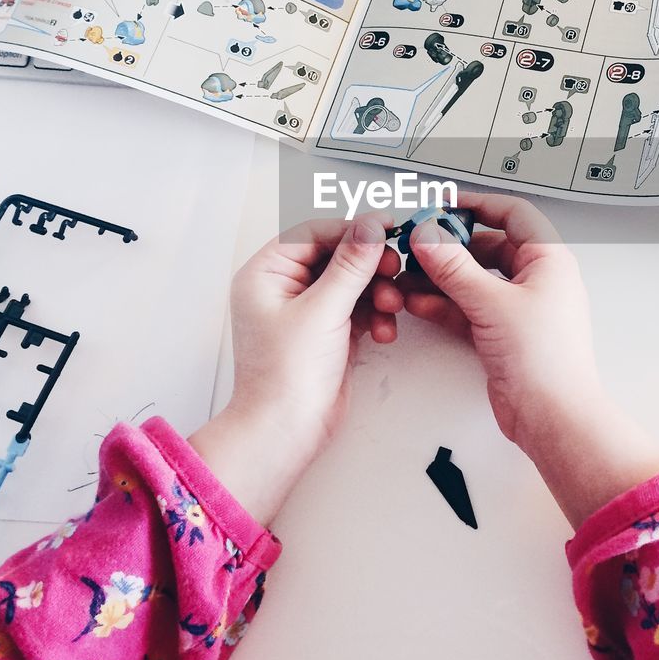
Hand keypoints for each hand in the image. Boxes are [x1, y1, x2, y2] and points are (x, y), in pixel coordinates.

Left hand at [191, 214, 401, 521]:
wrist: (286, 432)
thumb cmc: (284, 378)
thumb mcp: (322, 310)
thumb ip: (351, 264)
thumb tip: (370, 226)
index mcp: (265, 274)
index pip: (313, 233)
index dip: (351, 229)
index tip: (387, 228)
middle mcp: (283, 289)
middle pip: (336, 256)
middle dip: (368, 265)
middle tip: (393, 269)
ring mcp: (306, 312)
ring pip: (351, 283)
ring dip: (376, 292)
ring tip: (389, 307)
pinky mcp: (327, 333)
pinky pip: (357, 309)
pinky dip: (374, 315)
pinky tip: (383, 330)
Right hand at [398, 191, 600, 445]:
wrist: (553, 417)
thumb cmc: (545, 360)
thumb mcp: (493, 303)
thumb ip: (455, 268)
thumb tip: (428, 236)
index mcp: (548, 260)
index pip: (512, 214)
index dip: (477, 204)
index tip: (443, 204)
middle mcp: (536, 280)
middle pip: (487, 247)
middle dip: (449, 247)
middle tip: (415, 244)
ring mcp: (519, 308)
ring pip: (474, 280)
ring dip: (440, 277)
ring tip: (407, 275)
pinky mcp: (502, 334)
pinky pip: (468, 308)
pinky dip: (443, 304)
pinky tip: (416, 302)